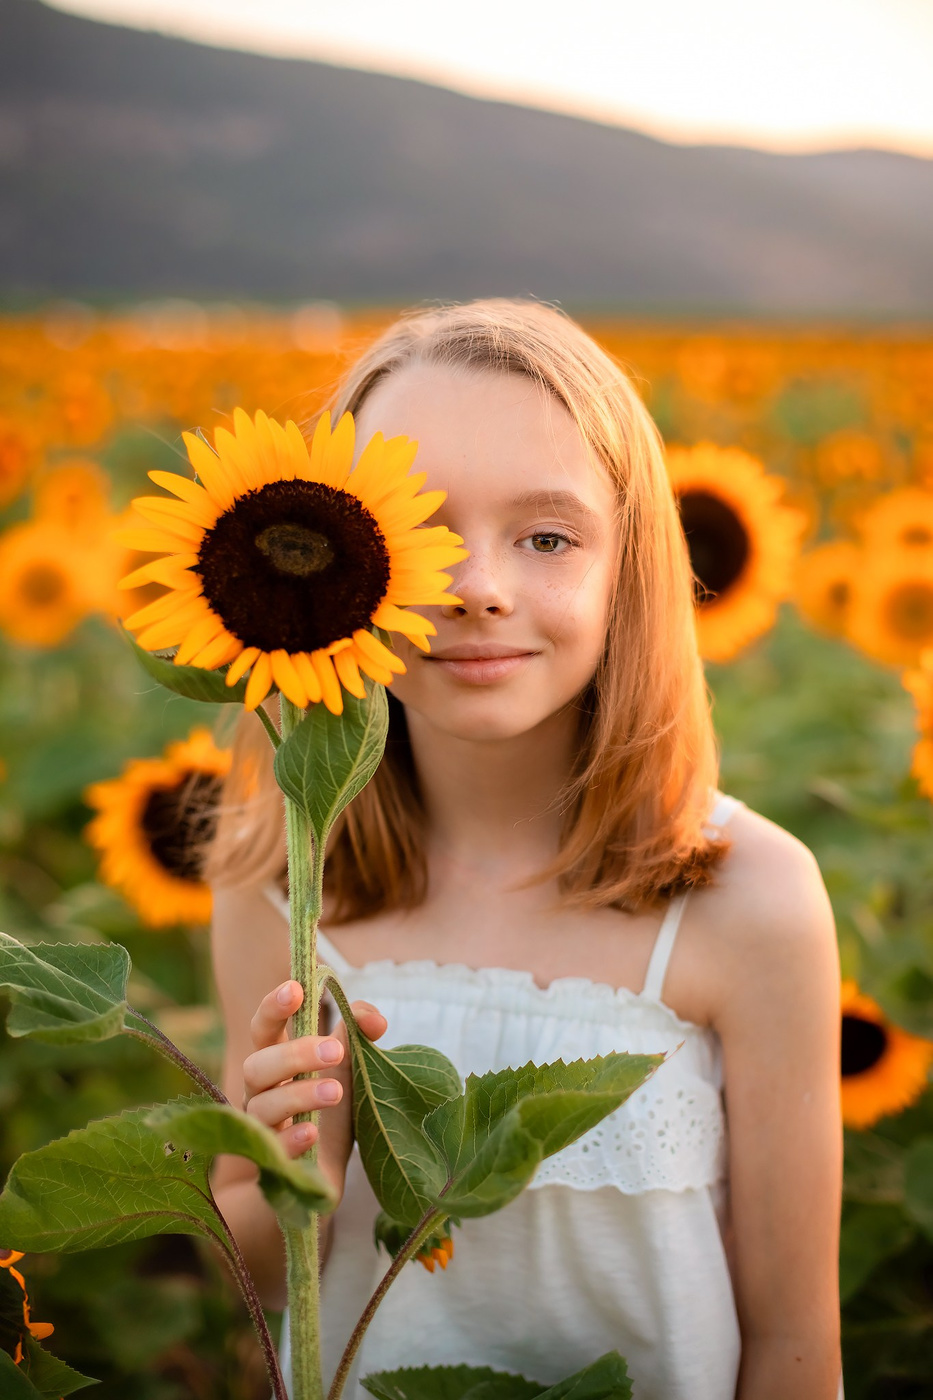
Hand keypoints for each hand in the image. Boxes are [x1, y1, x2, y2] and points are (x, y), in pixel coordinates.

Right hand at [243, 979, 386, 1201]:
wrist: (321, 1176)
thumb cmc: (329, 1113)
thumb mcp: (348, 1068)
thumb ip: (358, 1034)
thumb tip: (375, 1020)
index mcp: (275, 1062)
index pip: (263, 1028)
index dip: (273, 1007)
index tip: (295, 989)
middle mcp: (260, 1092)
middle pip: (257, 1065)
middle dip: (293, 1054)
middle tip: (334, 1050)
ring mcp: (261, 1129)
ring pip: (262, 1106)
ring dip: (299, 1094)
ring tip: (335, 1091)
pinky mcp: (272, 1164)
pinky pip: (271, 1149)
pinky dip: (290, 1137)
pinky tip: (312, 1131)